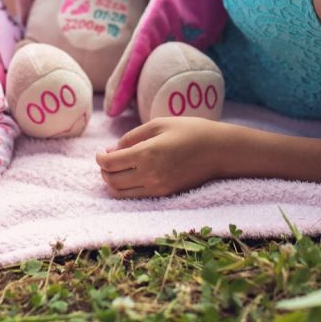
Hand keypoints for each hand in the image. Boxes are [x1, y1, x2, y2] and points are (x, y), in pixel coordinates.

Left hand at [95, 117, 225, 197]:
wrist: (219, 150)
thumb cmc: (189, 131)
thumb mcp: (158, 124)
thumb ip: (131, 137)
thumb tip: (112, 150)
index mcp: (146, 154)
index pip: (110, 164)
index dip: (100, 158)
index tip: (102, 152)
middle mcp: (150, 175)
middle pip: (112, 180)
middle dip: (104, 171)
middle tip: (107, 160)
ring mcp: (158, 188)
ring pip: (121, 193)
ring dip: (112, 182)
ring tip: (117, 170)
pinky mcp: (166, 194)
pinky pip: (137, 197)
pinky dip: (127, 189)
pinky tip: (130, 177)